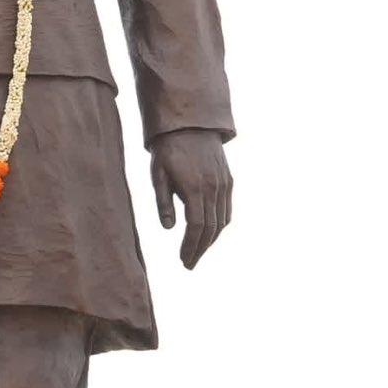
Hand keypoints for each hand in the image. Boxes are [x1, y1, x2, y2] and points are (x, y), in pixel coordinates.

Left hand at [149, 129, 232, 269]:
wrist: (191, 123)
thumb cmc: (168, 149)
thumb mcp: (158, 175)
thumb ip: (163, 202)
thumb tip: (169, 229)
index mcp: (195, 188)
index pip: (196, 227)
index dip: (190, 247)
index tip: (184, 261)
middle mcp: (214, 188)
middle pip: (211, 229)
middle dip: (200, 249)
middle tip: (189, 263)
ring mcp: (224, 184)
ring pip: (222, 222)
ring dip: (211, 240)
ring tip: (197, 251)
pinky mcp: (228, 181)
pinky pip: (227, 210)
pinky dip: (220, 226)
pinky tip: (209, 233)